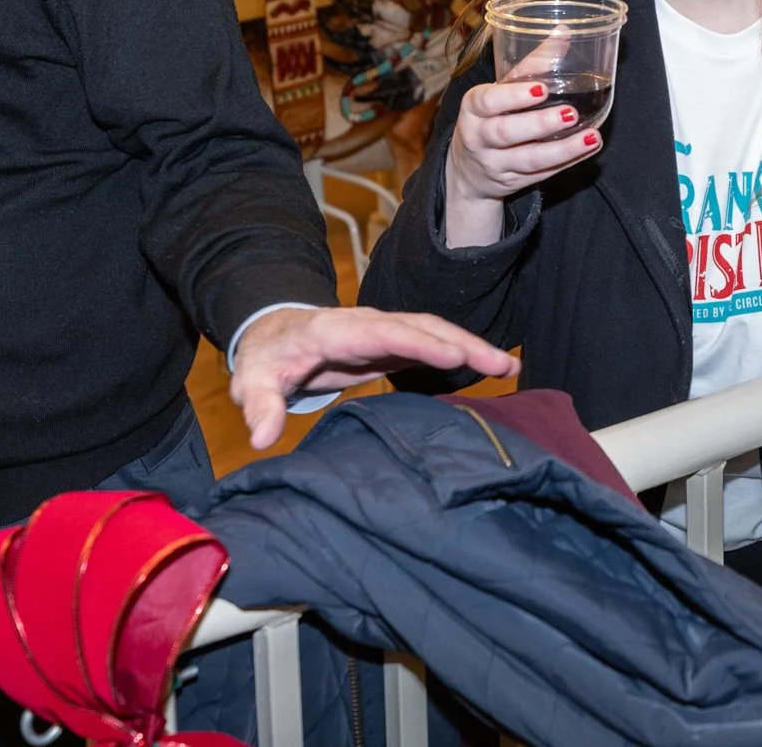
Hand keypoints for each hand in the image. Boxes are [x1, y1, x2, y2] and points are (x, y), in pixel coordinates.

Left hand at [231, 306, 520, 448]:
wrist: (276, 335)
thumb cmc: (266, 359)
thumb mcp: (252, 381)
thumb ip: (259, 405)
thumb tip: (262, 437)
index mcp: (335, 330)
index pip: (383, 333)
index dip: (419, 342)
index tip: (454, 356)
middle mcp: (368, 323)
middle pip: (422, 328)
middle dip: (463, 344)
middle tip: (502, 365)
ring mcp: (385, 331)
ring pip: (435, 332)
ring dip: (472, 347)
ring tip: (509, 367)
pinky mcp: (395, 344)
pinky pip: (434, 344)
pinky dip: (464, 353)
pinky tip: (494, 368)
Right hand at [443, 78, 602, 246]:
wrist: (467, 171)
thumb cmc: (489, 117)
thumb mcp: (499, 90)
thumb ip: (530, 65)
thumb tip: (564, 32)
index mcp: (473, 108)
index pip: (487, 100)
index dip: (513, 96)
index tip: (542, 89)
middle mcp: (479, 138)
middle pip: (506, 132)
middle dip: (539, 124)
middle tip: (571, 113)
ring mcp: (496, 164)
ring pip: (529, 160)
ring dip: (563, 149)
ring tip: (591, 137)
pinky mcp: (513, 182)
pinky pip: (542, 174)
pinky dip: (568, 162)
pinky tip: (588, 149)